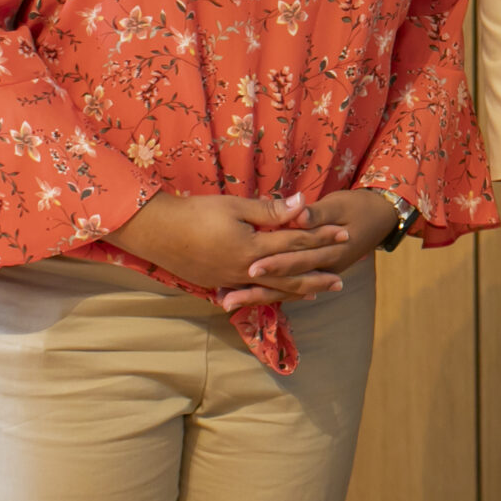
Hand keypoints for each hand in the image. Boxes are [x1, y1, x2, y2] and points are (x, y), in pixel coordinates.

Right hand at [106, 192, 352, 304]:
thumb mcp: (235, 206)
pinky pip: (253, 292)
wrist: (155, 232)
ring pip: (272, 288)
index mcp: (252, 248)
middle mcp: (245, 270)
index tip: (345, 234)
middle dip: (318, 274)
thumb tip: (304, 204)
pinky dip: (272, 294)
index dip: (322, 238)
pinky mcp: (217, 284)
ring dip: (298, 289)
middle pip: (290, 274)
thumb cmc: (196, 213)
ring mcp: (230, 280)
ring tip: (319, 292)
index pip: (296, 242)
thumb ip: (271, 210)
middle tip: (341, 280)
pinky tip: (280, 295)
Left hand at [222, 188, 402, 310]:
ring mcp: (319, 274)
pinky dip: (267, 293)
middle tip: (228, 296)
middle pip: (286, 283)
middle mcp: (324, 270)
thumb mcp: (339, 205)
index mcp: (331, 253)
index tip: (250, 267)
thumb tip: (299, 213)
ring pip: (284, 291)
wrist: (381, 217)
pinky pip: (288, 289)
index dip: (274, 264)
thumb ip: (316, 213)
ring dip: (255, 297)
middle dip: (256, 289)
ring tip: (227, 302)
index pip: (298, 260)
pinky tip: (245, 296)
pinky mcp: (313, 273)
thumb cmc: (359, 207)